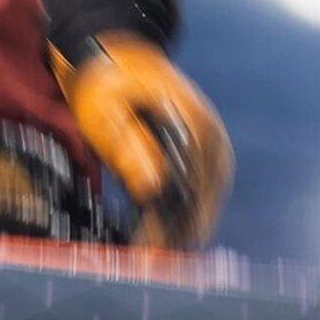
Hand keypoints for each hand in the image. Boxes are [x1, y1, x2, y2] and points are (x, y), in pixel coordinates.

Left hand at [54, 34, 233, 248]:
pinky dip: (179, 215)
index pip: (191, 196)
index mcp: (194, 131)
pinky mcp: (202, 155)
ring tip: (148, 257)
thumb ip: (128, 146)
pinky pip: (196, 194)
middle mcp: (212, 144)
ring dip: (178, 231)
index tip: (146, 256)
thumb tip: (153, 189)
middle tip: (144, 265)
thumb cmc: (108, 81)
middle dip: (175, 239)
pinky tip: (157, 234)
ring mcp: (211, 150)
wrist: (115, 54)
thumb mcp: (106, 111)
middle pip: (202, 206)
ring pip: (202, 205)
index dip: (170, 231)